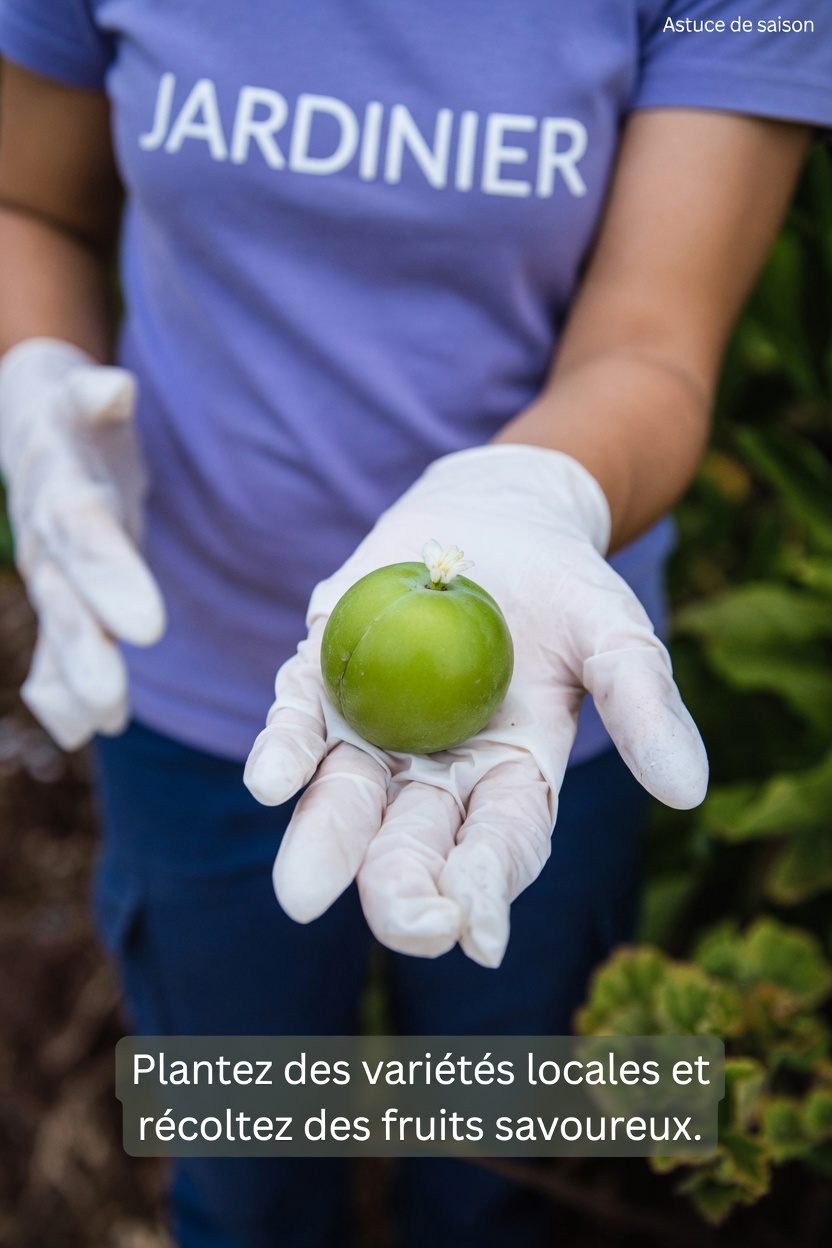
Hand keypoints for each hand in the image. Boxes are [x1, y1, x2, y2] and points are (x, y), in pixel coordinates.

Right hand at [0, 338, 165, 749]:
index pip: (86, 535)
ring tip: (101, 726)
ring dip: (74, 680)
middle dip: (87, 652)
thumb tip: (115, 388)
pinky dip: (58, 689)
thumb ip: (97, 398)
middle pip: (65, 599)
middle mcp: (48, 538)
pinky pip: (52, 645)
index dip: (111, 578)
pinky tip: (79, 730)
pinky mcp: (58, 593)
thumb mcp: (84, 397)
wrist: (37, 428)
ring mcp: (48, 571)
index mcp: (63, 488)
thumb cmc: (79, 415)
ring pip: (59, 630)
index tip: (146, 627)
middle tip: (113, 703)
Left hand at [245, 445, 706, 966]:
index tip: (475, 934)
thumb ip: (641, 704)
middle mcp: (436, 771)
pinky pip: (300, 721)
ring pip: (346, 796)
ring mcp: (374, 730)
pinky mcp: (324, 681)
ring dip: (325, 842)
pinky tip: (269, 780)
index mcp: (511, 778)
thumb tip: (687, 790)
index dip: (489, 887)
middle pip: (414, 842)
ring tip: (302, 891)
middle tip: (401, 924)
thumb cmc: (567, 586)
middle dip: (403, 888)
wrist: (495, 518)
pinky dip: (285, 750)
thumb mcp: (614, 633)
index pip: (501, 846)